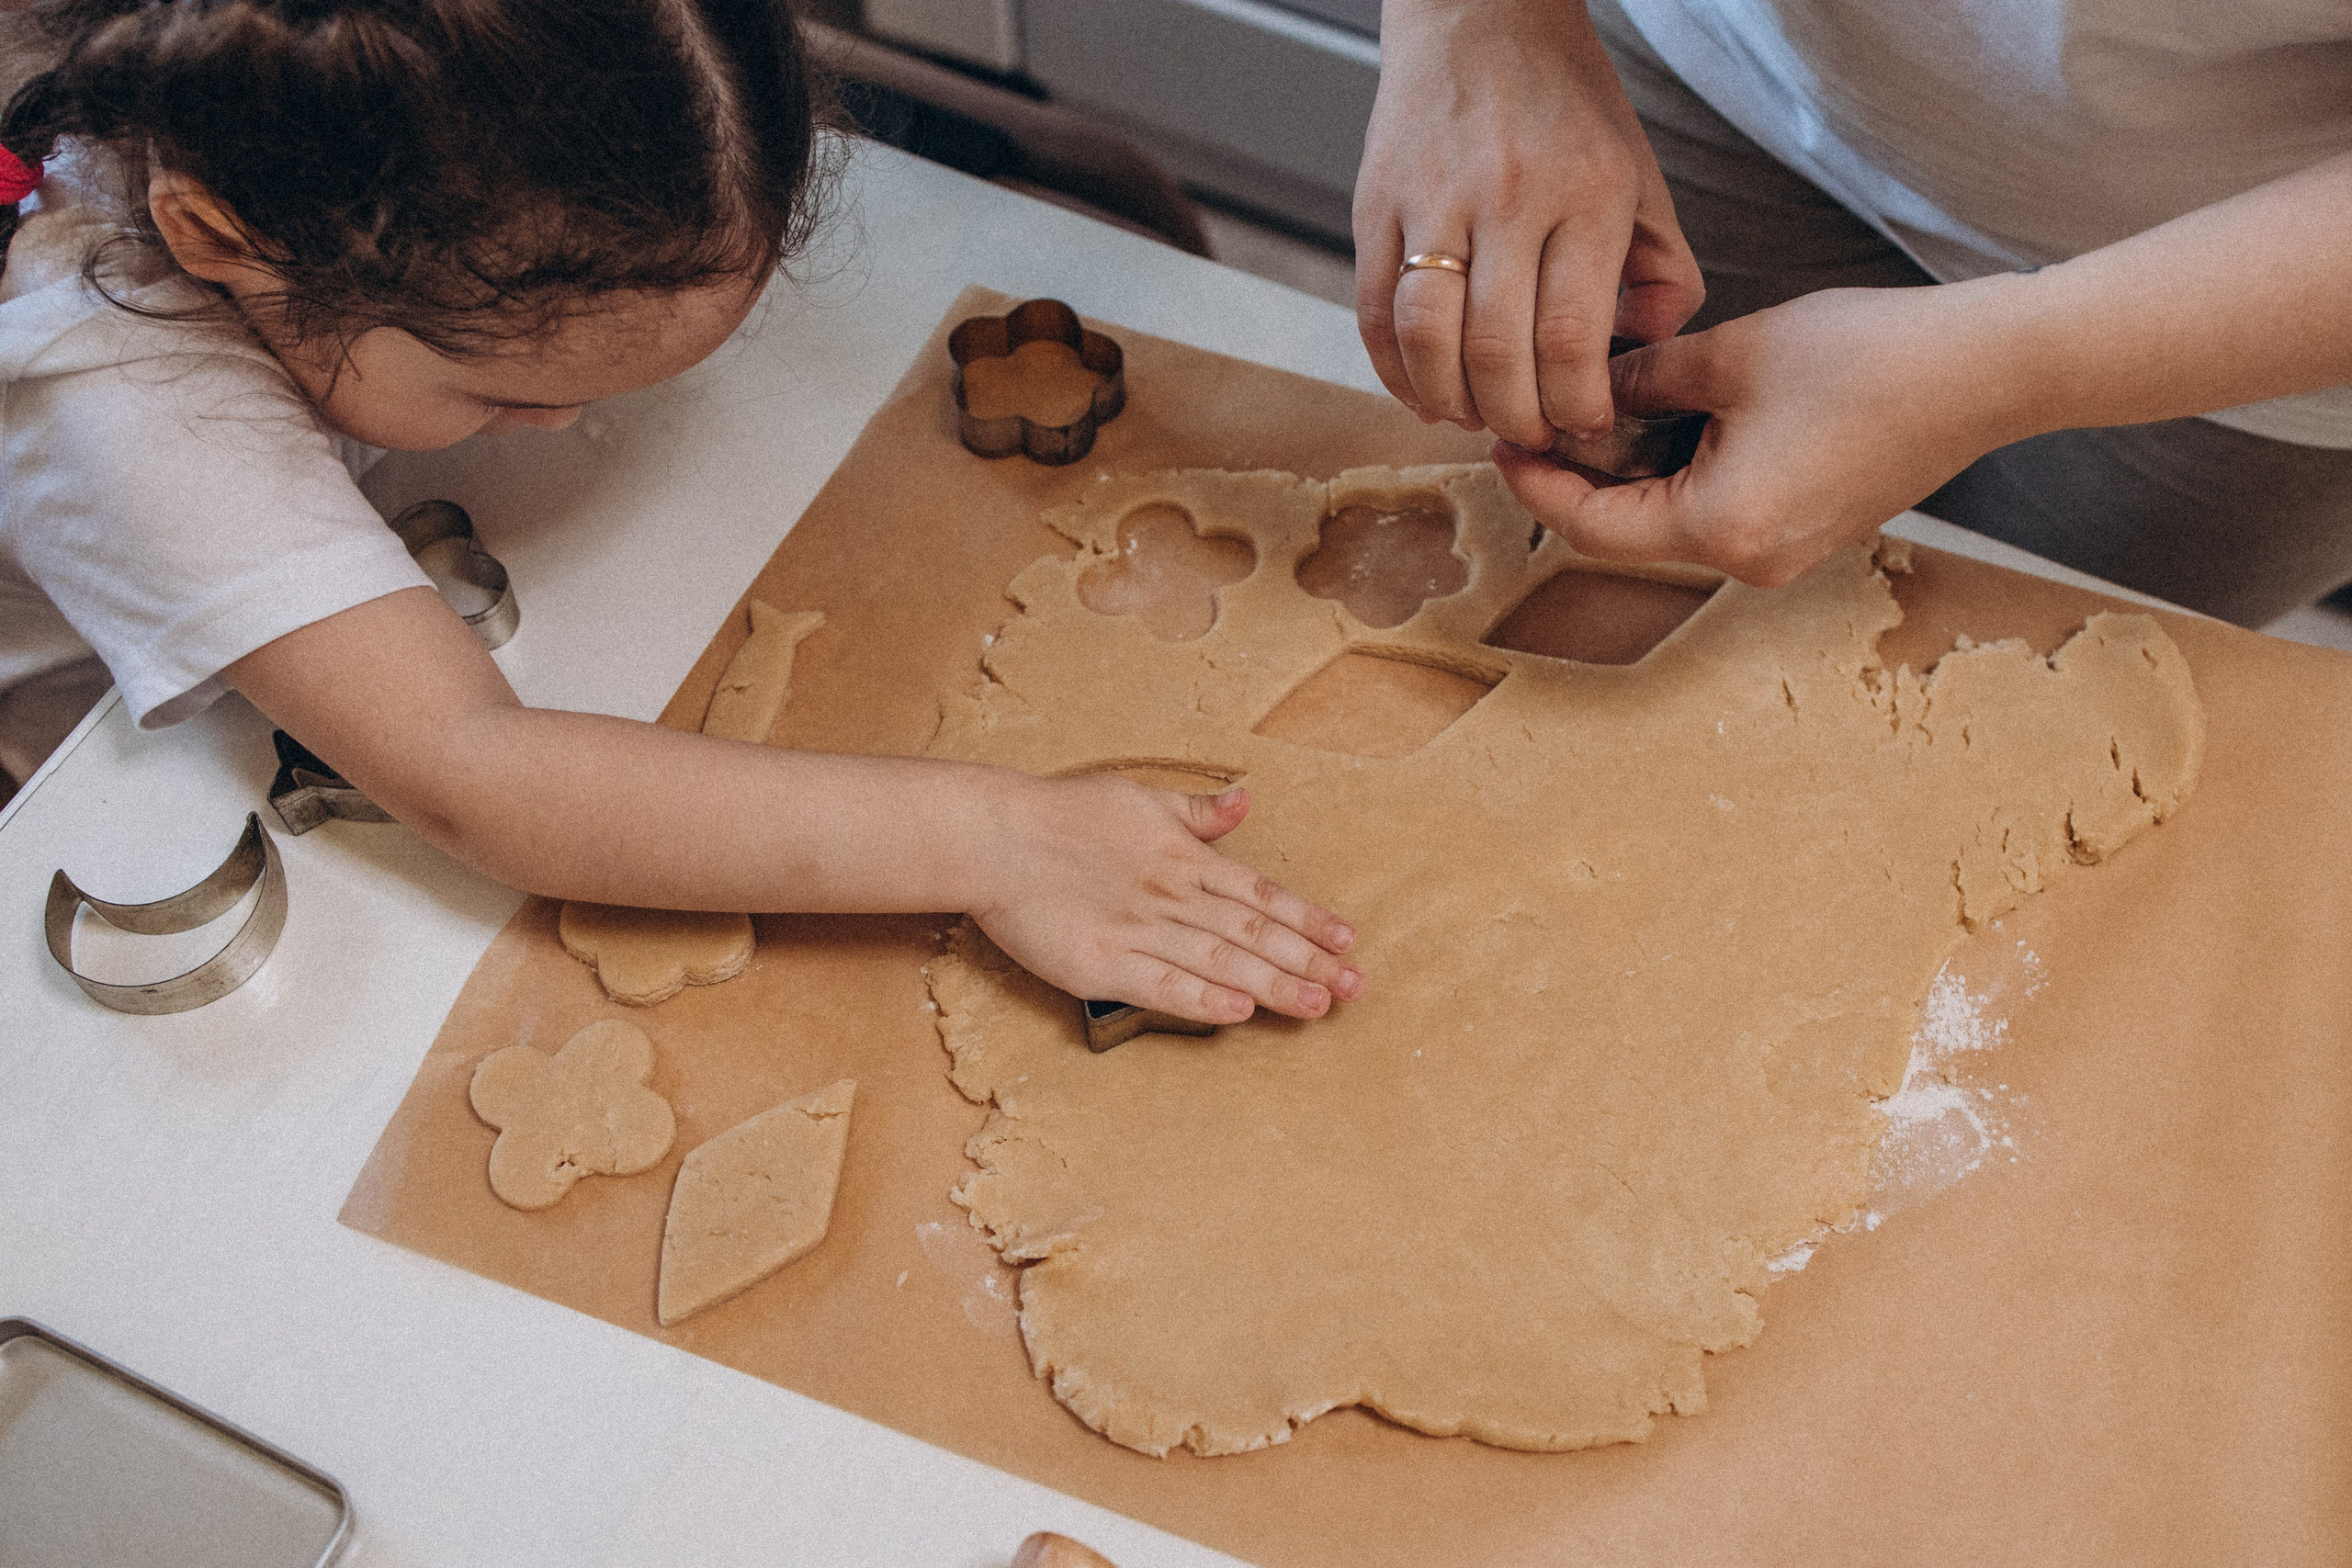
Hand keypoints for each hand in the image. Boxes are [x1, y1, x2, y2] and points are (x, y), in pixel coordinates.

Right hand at [969, 776, 1363, 1025]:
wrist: (994, 836)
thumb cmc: (1064, 814)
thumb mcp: (1139, 798)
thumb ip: (1196, 812)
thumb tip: (1245, 800)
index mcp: (1184, 859)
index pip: (1262, 893)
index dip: (1308, 918)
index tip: (1349, 941)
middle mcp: (1173, 896)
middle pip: (1254, 933)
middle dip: (1308, 962)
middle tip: (1356, 988)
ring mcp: (1139, 930)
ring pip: (1220, 961)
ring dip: (1272, 984)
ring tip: (1318, 1005)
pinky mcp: (1102, 963)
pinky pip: (1161, 984)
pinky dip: (1200, 998)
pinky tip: (1237, 1011)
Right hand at [1355, 0, 1703, 448]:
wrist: (1480, 15)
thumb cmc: (1566, 102)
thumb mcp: (1640, 172)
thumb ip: (1661, 266)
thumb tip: (1646, 347)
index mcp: (1585, 192)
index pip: (1570, 336)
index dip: (1573, 404)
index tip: (1582, 424)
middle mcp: (1506, 197)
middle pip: (1496, 350)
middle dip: (1514, 418)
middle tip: (1528, 434)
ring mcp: (1432, 201)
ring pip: (1427, 337)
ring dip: (1450, 401)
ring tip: (1474, 417)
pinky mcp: (1375, 205)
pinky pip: (1375, 312)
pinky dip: (1395, 370)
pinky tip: (1424, 392)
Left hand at [1493, 280, 2034, 583]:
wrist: (1989, 368)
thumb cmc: (1871, 356)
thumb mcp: (1733, 355)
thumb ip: (1646, 380)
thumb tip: (1589, 387)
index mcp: (1720, 527)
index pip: (1592, 525)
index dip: (1539, 481)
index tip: (1502, 439)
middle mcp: (1749, 560)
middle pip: (1628, 531)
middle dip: (1581, 476)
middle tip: (1538, 417)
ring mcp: (1784, 553)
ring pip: (1674, 520)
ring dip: (1633, 473)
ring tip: (1596, 409)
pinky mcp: (1810, 529)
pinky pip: (1721, 511)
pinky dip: (1682, 472)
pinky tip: (1665, 420)